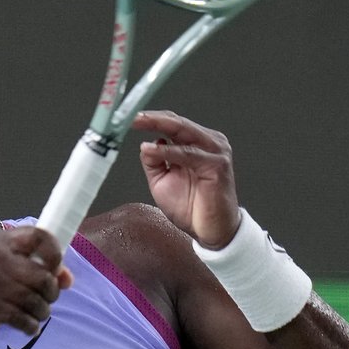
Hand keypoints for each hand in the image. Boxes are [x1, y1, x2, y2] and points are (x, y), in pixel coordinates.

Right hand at [0, 227, 73, 345]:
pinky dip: (31, 326)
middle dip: (52, 292)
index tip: (56, 269)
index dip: (55, 253)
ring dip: (42, 312)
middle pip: (42, 275)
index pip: (38, 236)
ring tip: (39, 315)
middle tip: (48, 299)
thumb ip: (41, 269)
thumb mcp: (11, 269)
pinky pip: (22, 318)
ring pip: (34, 300)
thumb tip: (67, 280)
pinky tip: (30, 328)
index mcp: (2, 241)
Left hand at [132, 110, 240, 249]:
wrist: (212, 230)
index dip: (152, 120)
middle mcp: (208, 143)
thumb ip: (154, 162)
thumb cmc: (192, 207)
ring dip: (159, 126)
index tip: (131, 119)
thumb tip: (146, 145)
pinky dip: (168, 151)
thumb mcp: (163, 181)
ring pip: (183, 132)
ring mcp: (215, 152)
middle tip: (133, 117)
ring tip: (139, 124)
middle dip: (153, 118)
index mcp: (197, 144)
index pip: (173, 125)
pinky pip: (188, 154)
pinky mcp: (217, 165)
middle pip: (178, 123)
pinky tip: (151, 149)